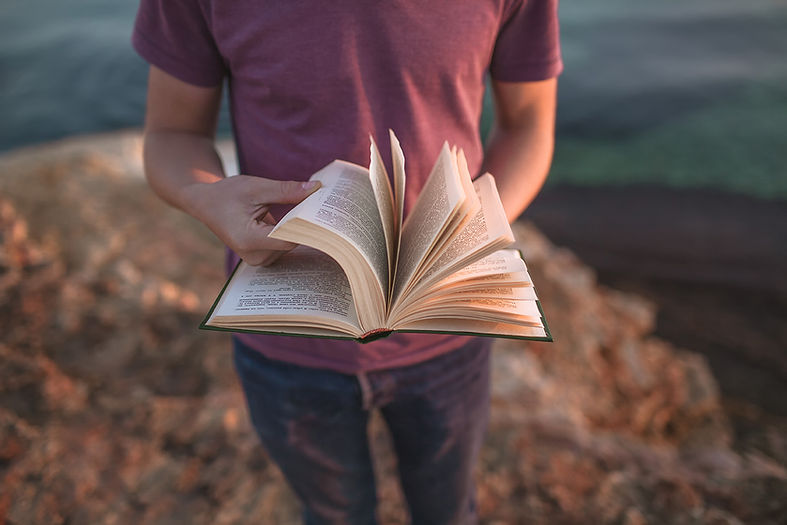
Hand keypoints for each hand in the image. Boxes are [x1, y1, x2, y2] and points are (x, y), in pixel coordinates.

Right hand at [185, 175, 319, 265]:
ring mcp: (258, 260)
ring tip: (312, 209)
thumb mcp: (257, 187)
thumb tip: (316, 189)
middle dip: (307, 225)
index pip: (289, 239)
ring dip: (302, 229)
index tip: (326, 212)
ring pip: (292, 246)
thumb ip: (286, 190)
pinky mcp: (263, 258)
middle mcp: (254, 256)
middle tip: (325, 205)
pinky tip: (302, 219)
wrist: (207, 205)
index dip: (308, 226)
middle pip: (293, 244)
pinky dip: (294, 233)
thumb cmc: (228, 194)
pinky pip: (286, 247)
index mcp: (248, 239)